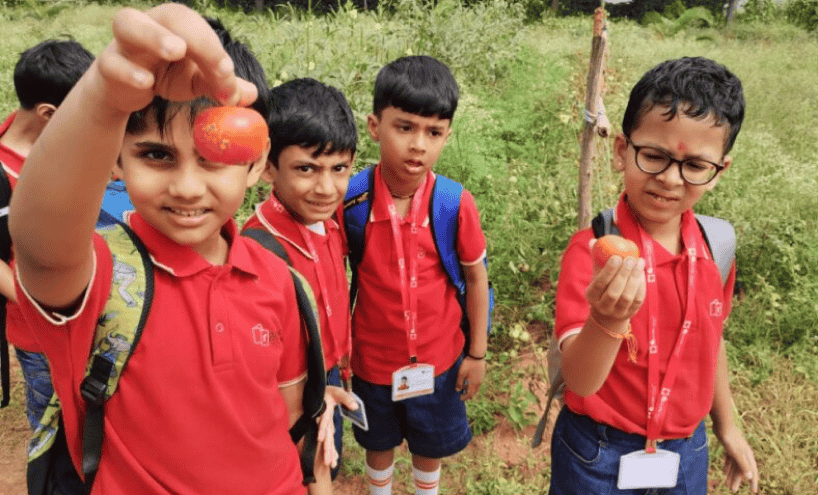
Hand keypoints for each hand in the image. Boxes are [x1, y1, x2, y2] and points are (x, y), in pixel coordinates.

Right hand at [94, 3, 255, 114]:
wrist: (123, 89)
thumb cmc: (163, 74)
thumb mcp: (197, 82)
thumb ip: (222, 86)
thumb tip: (251, 95)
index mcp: (176, 24)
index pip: (199, 29)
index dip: (215, 51)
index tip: (228, 77)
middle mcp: (149, 24)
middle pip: (170, 16)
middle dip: (196, 37)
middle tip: (216, 62)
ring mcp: (124, 43)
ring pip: (128, 24)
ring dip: (154, 36)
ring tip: (176, 50)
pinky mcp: (108, 66)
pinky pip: (113, 63)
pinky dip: (129, 72)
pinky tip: (146, 82)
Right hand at [315, 386, 357, 466]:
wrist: (321, 392)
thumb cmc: (330, 391)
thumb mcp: (339, 392)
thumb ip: (347, 399)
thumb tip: (356, 407)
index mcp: (325, 412)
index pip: (323, 422)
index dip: (322, 430)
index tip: (320, 439)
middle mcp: (324, 421)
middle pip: (325, 437)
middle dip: (326, 449)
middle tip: (327, 462)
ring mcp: (326, 426)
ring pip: (327, 441)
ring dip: (329, 453)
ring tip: (330, 465)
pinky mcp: (328, 428)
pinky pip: (330, 440)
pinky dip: (331, 450)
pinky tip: (334, 460)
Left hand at [456, 356, 485, 400]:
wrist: (476, 356)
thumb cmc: (468, 365)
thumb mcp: (461, 374)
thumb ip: (459, 383)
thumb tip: (458, 390)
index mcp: (473, 384)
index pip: (469, 394)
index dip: (465, 397)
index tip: (460, 398)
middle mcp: (478, 383)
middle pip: (474, 392)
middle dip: (469, 395)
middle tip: (463, 395)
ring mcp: (481, 378)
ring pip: (476, 388)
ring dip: (471, 390)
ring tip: (466, 389)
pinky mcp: (481, 374)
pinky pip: (478, 383)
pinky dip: (474, 385)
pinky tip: (470, 382)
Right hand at [584, 239, 644, 324]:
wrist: (608, 313)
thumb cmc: (602, 287)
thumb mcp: (596, 275)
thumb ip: (596, 259)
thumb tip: (594, 241)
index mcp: (591, 296)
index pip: (599, 284)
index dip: (608, 271)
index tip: (616, 256)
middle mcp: (603, 307)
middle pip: (614, 292)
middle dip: (623, 274)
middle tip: (630, 258)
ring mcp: (617, 312)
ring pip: (627, 296)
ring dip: (634, 278)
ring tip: (639, 262)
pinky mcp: (630, 313)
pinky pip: (638, 299)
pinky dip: (641, 285)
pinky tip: (642, 272)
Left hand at [714, 421, 758, 492]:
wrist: (722, 424)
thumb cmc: (730, 438)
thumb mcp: (736, 453)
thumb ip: (743, 464)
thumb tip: (749, 477)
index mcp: (747, 456)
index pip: (752, 471)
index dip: (753, 481)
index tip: (754, 490)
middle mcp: (744, 454)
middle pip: (741, 470)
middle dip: (737, 480)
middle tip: (732, 489)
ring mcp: (736, 450)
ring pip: (734, 465)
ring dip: (731, 474)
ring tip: (726, 483)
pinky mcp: (729, 446)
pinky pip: (729, 459)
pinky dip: (727, 465)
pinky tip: (723, 471)